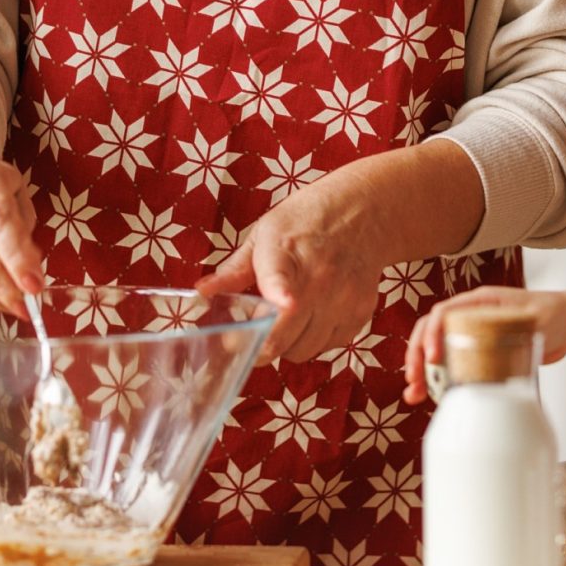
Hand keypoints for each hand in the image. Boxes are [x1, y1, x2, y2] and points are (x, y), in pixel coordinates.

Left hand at [195, 170, 391, 365]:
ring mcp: (342, 300)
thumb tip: (202, 292)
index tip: (278, 305)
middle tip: (251, 335)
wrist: (363, 213)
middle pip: (284, 337)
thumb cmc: (308, 220)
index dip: (278, 296)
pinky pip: (328, 347)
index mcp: (285, 252)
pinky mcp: (360, 314)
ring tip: (286, 318)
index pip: (280, 281)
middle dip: (260, 346)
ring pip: (304, 351)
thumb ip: (234, 269)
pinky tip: (311, 316)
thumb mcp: (265, 234)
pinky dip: (314, 340)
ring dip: (288, 345)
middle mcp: (318, 279)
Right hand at [401, 284, 565, 403]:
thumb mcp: (538, 318)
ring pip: (437, 351)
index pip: (443, 312)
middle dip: (418, 356)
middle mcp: (469, 316)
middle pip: (431, 332)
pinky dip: (439, 381)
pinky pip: (452, 366)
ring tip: (414, 393)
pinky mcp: (478, 354)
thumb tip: (513, 338)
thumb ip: (524, 325)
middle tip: (414, 379)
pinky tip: (431, 396)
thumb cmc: (554, 313)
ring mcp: (471, 335)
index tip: (433, 357)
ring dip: (422, 371)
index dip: (432, 333)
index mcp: (478, 302)